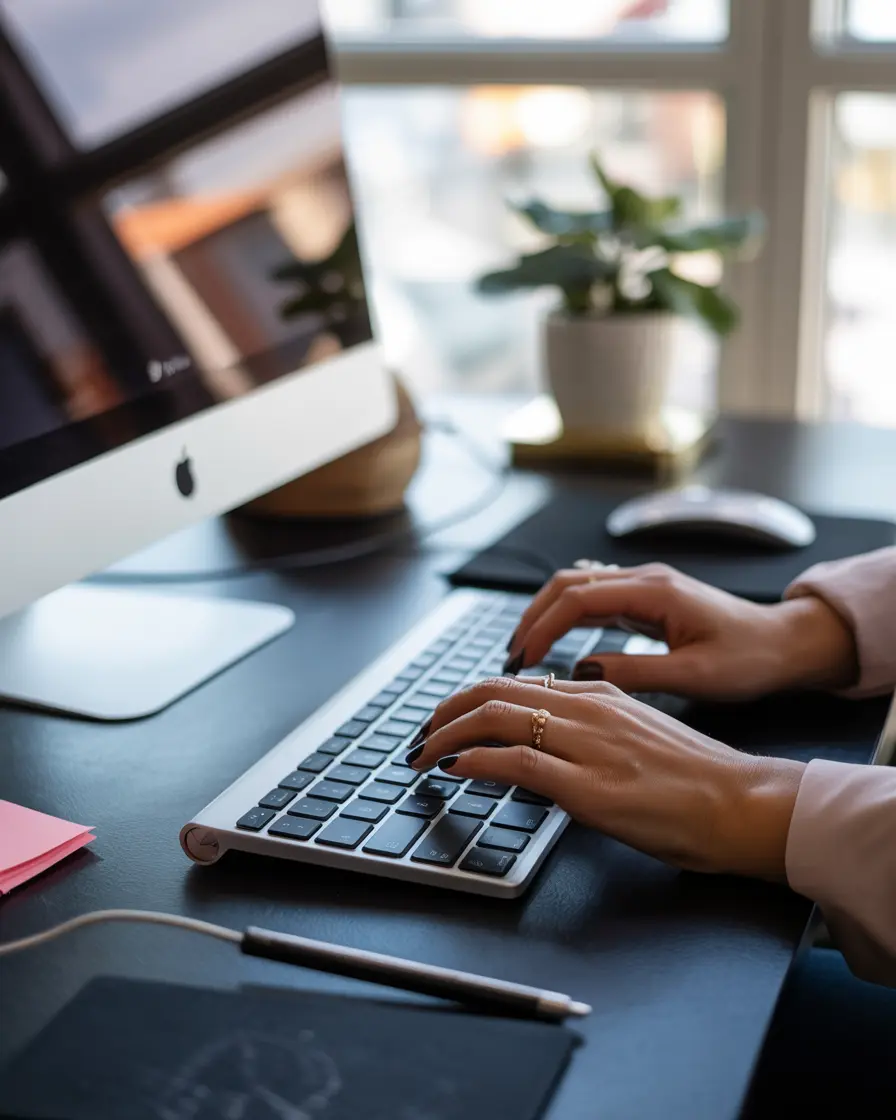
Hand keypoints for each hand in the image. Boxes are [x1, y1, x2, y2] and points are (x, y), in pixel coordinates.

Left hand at [409, 676, 804, 878]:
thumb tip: (542, 738)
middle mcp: (586, 708)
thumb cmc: (695, 778)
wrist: (742, 803)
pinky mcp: (590, 787)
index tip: (444, 723)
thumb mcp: (635, 734)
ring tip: (423, 755)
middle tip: (420, 737)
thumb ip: (588, 728)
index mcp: (597, 694)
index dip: (466, 702)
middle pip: (492, 694)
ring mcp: (586, 745)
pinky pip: (517, 762)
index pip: (512, 686)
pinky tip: (455, 769)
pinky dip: (474, 761)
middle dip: (443, 714)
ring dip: (446, 736)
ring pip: (495, 720)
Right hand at [507, 564, 857, 700]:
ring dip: (545, 615)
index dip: (542, 627)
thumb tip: (580, 672)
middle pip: (567, 584)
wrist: (787, 645)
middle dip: (532, 617)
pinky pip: (594, 601)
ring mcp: (645, 587)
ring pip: (576, 589)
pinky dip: (565, 619)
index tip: (521, 659)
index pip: (577, 599)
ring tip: (523, 652)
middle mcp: (644, 580)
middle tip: (511, 656)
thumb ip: (635, 672)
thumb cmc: (751, 660)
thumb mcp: (694, 676)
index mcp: (654, 592)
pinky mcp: (647, 601)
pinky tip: (553, 644)